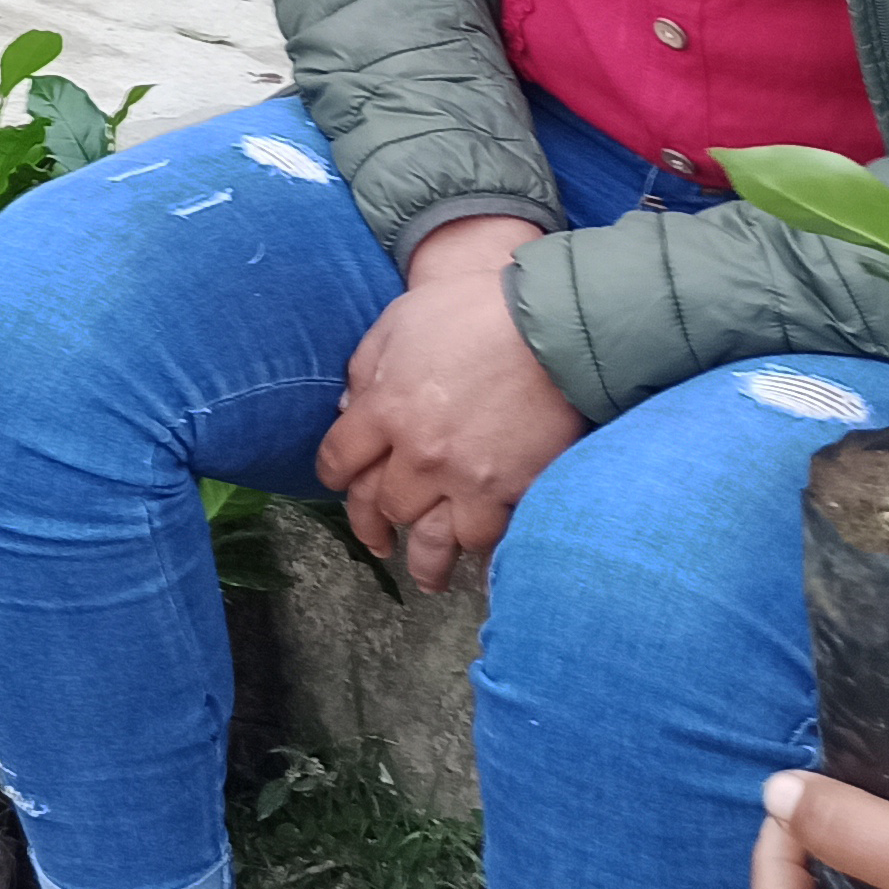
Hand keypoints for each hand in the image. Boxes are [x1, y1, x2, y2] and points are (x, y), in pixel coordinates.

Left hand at [312, 217, 579, 589]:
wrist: (553, 325)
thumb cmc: (473, 311)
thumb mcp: (398, 322)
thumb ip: (366, 368)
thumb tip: (349, 408)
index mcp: (384, 409)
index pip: (340, 461)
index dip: (335, 476)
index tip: (341, 484)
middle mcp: (418, 453)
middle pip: (382, 505)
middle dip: (373, 524)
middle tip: (376, 539)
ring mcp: (466, 478)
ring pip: (431, 539)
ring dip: (424, 562)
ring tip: (426, 576)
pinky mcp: (513, 491)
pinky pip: (488, 539)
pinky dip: (480, 554)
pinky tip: (477, 564)